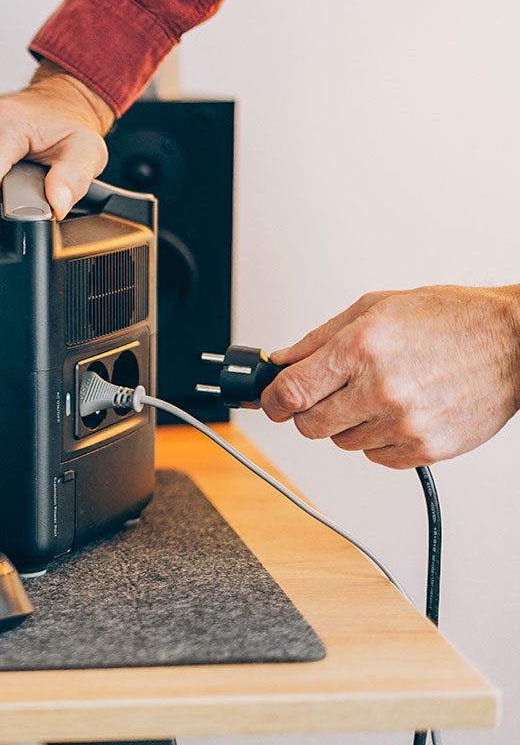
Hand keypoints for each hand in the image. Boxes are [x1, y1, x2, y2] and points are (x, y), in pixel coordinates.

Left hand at [261, 285, 519, 468]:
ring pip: (342, 442)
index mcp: (361, 349)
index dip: (272, 400)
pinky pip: (376, 457)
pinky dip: (379, 439)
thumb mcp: (375, 308)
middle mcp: (380, 389)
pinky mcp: (427, 448)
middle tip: (326, 395)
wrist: (514, 342)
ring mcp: (404, 423)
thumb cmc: (449, 320)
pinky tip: (399, 412)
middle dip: (308, 411)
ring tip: (379, 394)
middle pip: (309, 424)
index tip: (270, 402)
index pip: (291, 392)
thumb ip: (319, 339)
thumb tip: (280, 361)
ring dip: (348, 423)